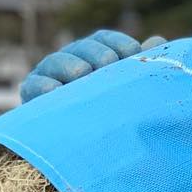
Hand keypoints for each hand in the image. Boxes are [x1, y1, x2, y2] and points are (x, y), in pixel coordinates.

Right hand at [19, 28, 165, 102]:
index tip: (133, 52)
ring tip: (82, 74)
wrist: (78, 152)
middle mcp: (71, 62)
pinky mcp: (33, 97)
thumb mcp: (126, 92)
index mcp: (94, 56)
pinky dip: (42, 86)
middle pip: (81, 47)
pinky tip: (54, 91)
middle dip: (96, 52)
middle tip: (108, 64)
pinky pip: (33, 86)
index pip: (104, 39)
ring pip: (55, 61)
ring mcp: (49, 77)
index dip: (118, 42)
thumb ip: (139, 68)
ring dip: (69, 64)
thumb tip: (159, 40)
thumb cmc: (110, 116)